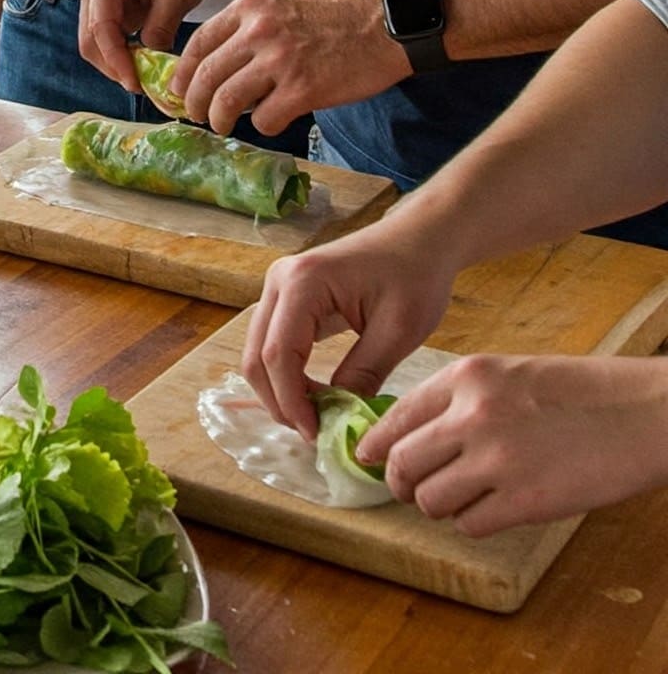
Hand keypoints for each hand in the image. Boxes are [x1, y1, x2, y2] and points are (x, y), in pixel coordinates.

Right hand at [77, 0, 210, 89]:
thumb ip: (162, 27)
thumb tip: (149, 61)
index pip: (101, 26)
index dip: (116, 60)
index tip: (137, 84)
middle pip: (90, 38)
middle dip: (113, 66)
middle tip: (143, 87)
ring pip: (94, 41)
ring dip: (115, 62)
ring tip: (145, 77)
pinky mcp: (105, 5)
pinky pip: (105, 37)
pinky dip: (120, 54)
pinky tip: (142, 64)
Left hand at [171, 0, 408, 136]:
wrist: (387, 23)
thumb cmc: (338, 16)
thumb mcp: (283, 3)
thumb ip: (251, 27)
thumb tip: (223, 62)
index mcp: (250, 7)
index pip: (199, 42)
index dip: (184, 71)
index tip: (178, 88)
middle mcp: (258, 32)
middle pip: (206, 75)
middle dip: (194, 101)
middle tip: (196, 114)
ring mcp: (280, 61)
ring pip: (227, 100)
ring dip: (220, 119)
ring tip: (222, 126)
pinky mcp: (304, 90)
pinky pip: (265, 119)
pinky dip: (264, 126)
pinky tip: (272, 122)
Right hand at [243, 214, 455, 434]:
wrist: (418, 240)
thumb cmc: (415, 276)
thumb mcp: (399, 331)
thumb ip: (365, 373)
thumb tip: (340, 419)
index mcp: (303, 283)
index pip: (278, 353)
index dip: (291, 400)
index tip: (317, 435)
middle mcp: (279, 281)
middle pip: (256, 354)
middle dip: (278, 400)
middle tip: (313, 434)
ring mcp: (279, 287)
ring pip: (257, 351)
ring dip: (279, 389)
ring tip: (315, 419)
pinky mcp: (288, 298)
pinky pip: (272, 342)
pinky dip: (285, 374)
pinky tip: (314, 395)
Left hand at [359, 354, 667, 536]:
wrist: (639, 413)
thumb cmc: (576, 393)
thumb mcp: (505, 374)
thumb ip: (459, 400)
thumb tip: (415, 434)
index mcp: (465, 377)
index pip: (395, 416)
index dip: (375, 444)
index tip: (368, 459)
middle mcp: (472, 415)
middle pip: (402, 462)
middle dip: (399, 482)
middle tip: (409, 490)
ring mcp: (498, 460)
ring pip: (430, 499)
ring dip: (437, 506)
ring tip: (458, 500)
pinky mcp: (526, 501)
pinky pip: (470, 524)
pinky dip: (472, 523)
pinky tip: (490, 511)